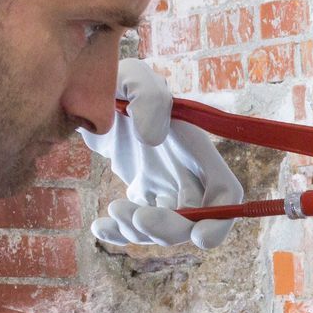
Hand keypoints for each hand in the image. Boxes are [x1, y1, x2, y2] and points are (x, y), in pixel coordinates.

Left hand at [81, 58, 243, 250]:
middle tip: (134, 217)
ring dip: (141, 232)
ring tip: (112, 211)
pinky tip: (100, 226)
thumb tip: (153, 138)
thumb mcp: (130, 76)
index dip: (222, 219)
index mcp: (196, 146)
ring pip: (167, 229)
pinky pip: (138, 226)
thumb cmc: (114, 79)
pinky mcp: (142, 192)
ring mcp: (165, 184)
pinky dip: (121, 234)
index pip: (226, 192)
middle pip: (196, 219)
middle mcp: (187, 170)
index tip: (198, 237)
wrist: (86, 92)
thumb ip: (148, 96)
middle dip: (170, 230)